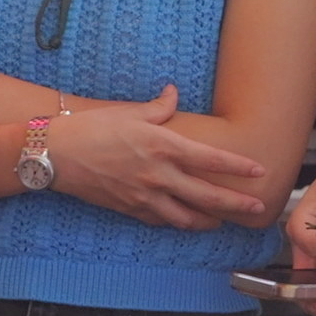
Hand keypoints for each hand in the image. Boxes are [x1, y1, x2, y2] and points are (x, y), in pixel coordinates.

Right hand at [43, 86, 269, 229]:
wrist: (56, 155)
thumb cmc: (92, 128)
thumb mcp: (129, 112)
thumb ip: (159, 107)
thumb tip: (173, 93)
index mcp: (163, 146)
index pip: (212, 159)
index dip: (239, 167)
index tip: (259, 171)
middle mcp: (159, 175)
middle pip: (209, 196)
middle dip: (237, 204)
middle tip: (258, 208)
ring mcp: (145, 197)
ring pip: (188, 218)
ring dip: (210, 221)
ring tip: (223, 221)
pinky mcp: (130, 211)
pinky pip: (162, 221)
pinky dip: (178, 222)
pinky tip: (186, 220)